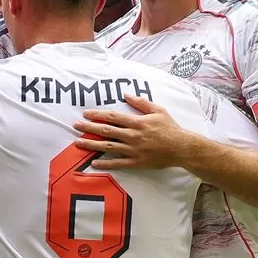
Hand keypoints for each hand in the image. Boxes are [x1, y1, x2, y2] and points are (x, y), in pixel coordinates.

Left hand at [72, 95, 199, 169]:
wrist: (181, 148)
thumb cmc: (170, 128)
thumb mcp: (158, 110)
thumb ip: (141, 103)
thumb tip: (126, 94)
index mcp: (137, 122)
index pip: (112, 117)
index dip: (97, 115)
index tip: (86, 113)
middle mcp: (132, 135)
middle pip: (106, 131)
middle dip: (89, 128)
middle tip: (76, 126)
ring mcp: (133, 150)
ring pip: (108, 147)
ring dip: (91, 144)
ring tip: (78, 142)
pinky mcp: (136, 162)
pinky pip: (117, 163)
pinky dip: (105, 163)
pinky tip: (94, 163)